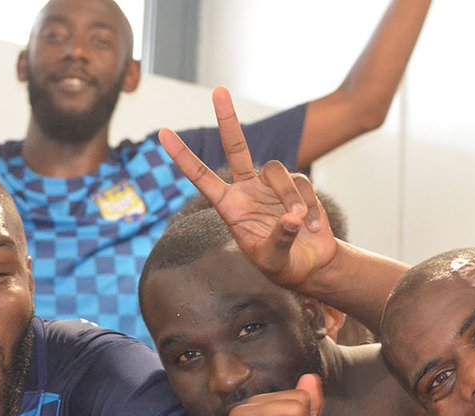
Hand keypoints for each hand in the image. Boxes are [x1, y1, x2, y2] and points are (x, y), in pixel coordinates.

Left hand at [159, 87, 338, 291]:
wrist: (310, 264)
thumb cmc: (283, 267)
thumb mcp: (274, 262)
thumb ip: (279, 240)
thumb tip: (290, 218)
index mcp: (230, 207)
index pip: (202, 178)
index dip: (183, 157)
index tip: (163, 134)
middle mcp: (247, 189)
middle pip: (236, 147)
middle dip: (228, 119)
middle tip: (218, 90)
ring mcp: (270, 185)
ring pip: (279, 170)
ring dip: (290, 196)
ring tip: (299, 223)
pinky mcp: (295, 186)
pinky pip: (302, 184)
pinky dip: (308, 205)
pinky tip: (311, 226)